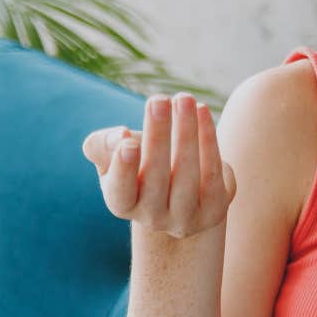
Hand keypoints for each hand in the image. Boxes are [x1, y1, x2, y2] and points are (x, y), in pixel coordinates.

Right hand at [81, 92, 236, 239]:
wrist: (179, 196)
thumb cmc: (139, 167)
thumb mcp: (113, 157)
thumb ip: (102, 145)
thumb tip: (120, 136)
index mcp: (123, 203)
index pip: (121, 191)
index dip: (124, 168)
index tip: (128, 141)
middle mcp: (153, 217)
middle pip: (156, 176)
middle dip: (158, 135)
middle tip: (159, 99)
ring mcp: (185, 217)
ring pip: (188, 174)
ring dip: (186, 132)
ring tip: (184, 98)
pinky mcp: (213, 211)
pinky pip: (213, 173)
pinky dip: (208, 139)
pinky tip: (202, 111)